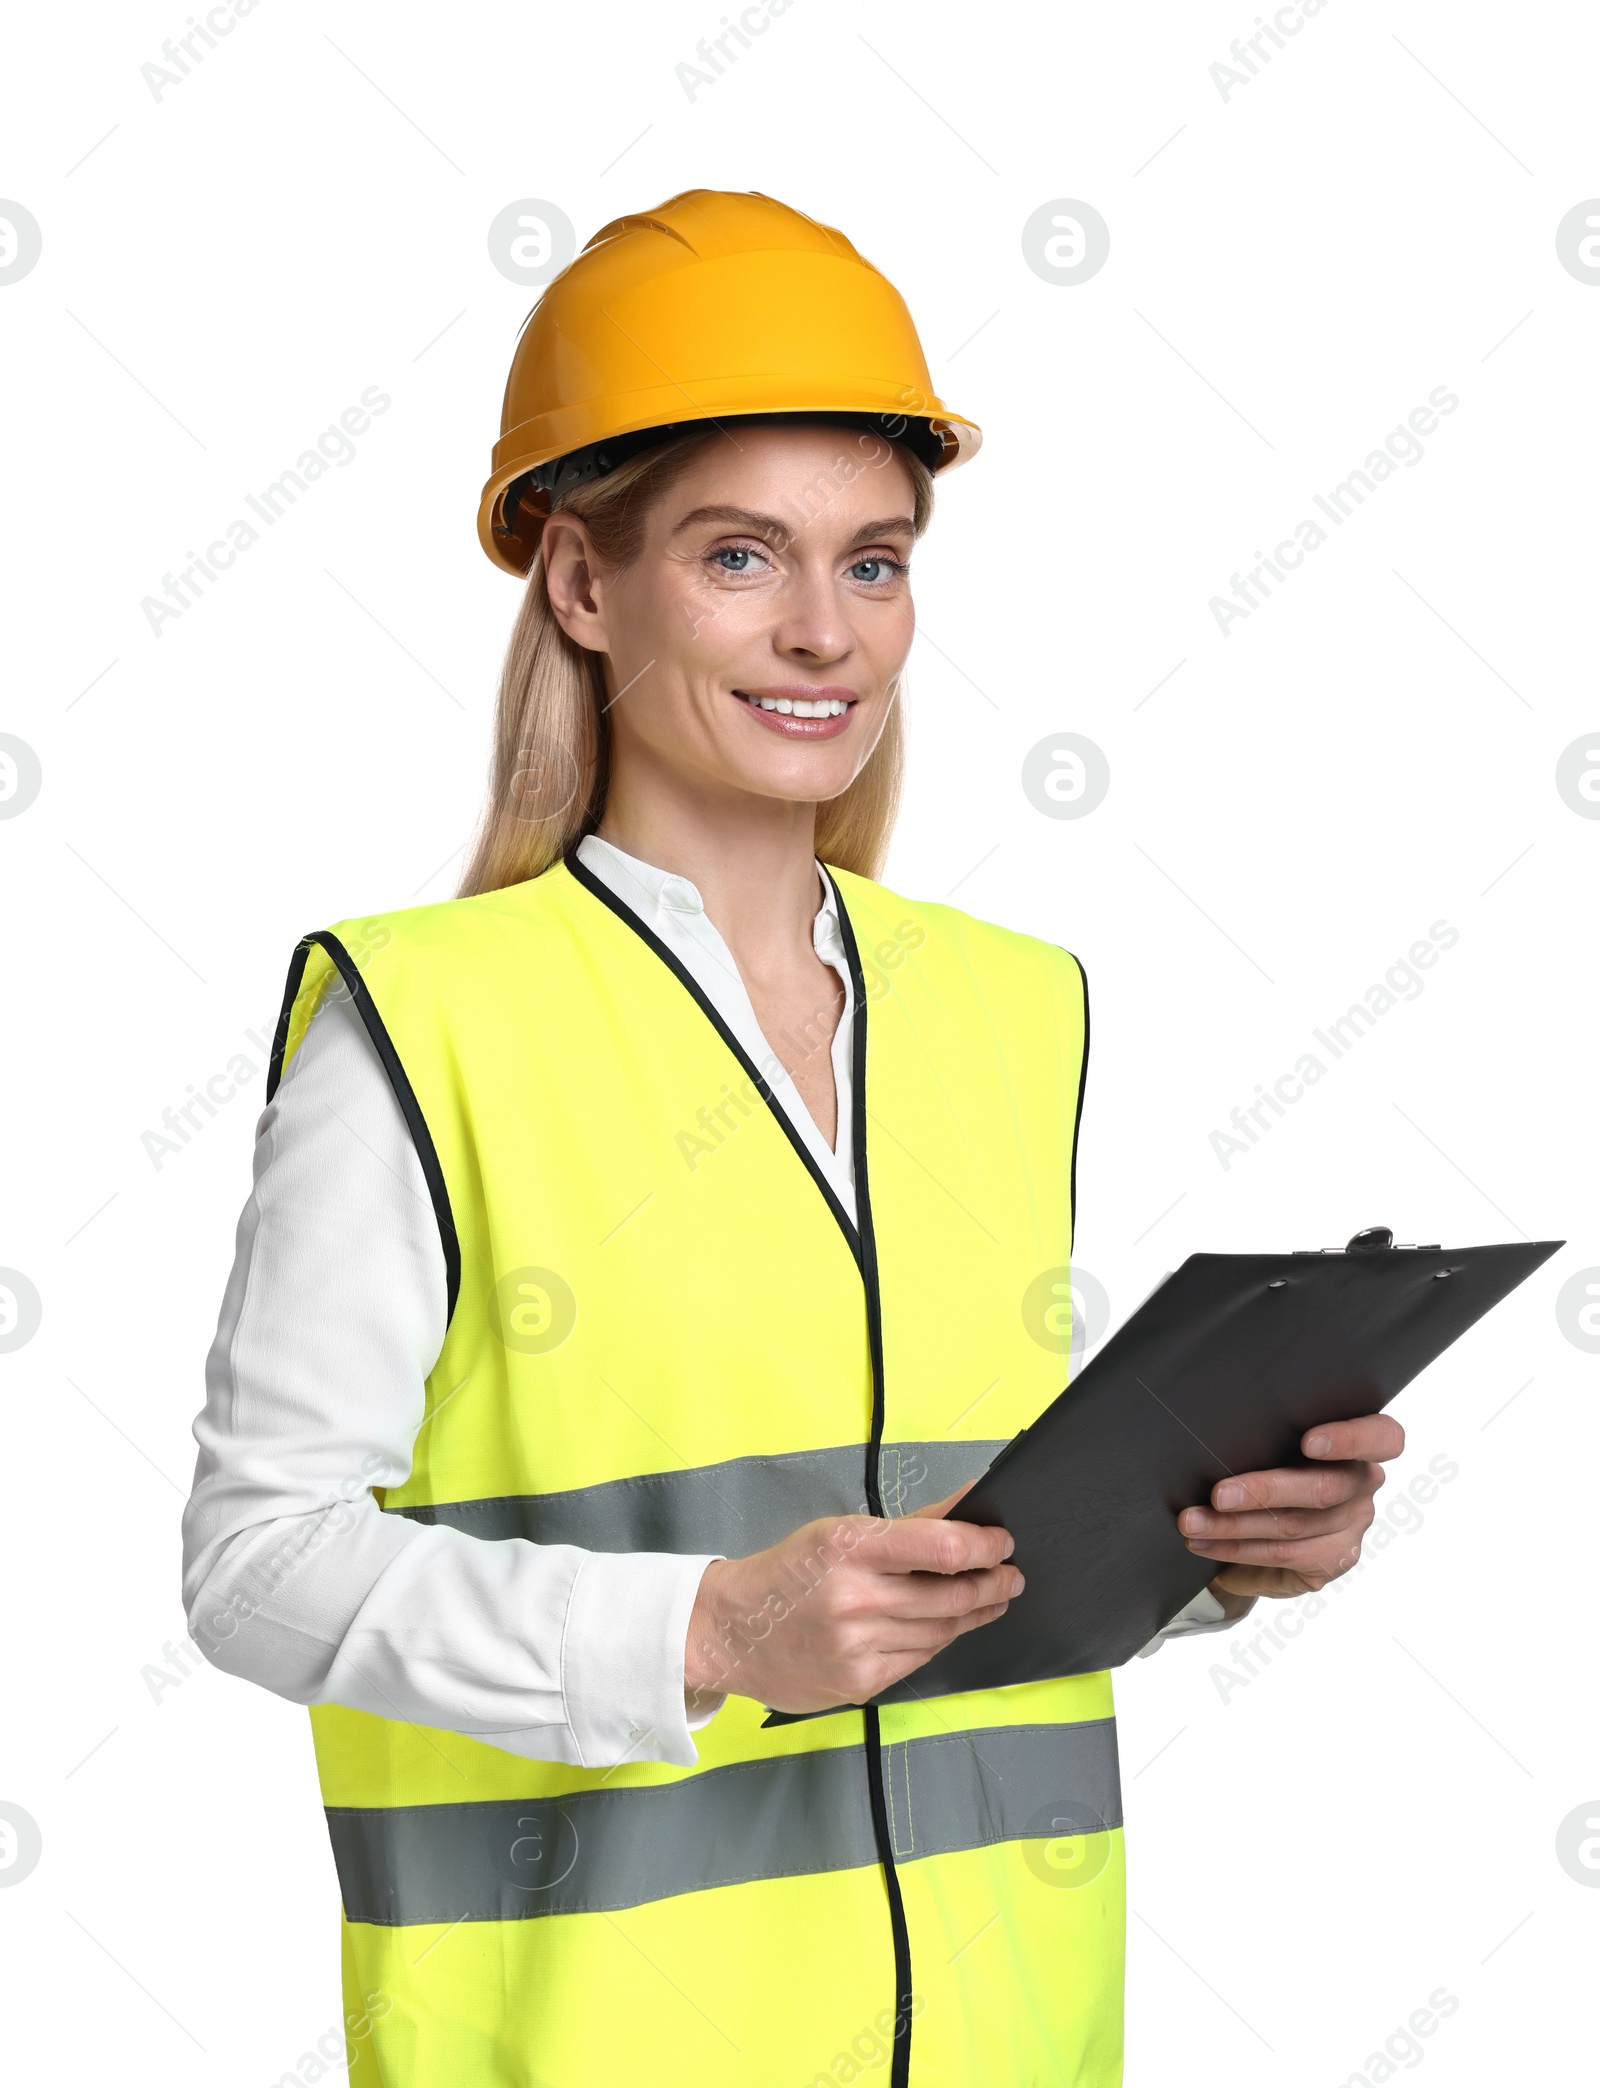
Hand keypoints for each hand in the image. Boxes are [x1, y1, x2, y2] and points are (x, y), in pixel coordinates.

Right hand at [683, 1501, 1021, 1714]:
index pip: (942, 1547)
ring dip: (974, 1614)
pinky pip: (919, 1659)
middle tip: (1011, 1575)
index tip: (1002, 1542)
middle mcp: (855, 1599)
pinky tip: (946, 1627)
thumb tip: (966, 1506)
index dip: (985, 1546)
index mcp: (849, 1547)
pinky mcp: (859, 1683)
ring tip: (990, 1599)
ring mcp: (857, 1646)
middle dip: (992, 1584)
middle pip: (952, 1595)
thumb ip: (907, 1526)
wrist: (729, 1631)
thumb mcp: (838, 1532)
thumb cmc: (787, 1573)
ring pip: (942, 1631)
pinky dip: (938, 1640)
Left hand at [1177, 1414, 1405, 1598]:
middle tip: (1217, 1495)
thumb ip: (1269, 1435)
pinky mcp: (1333, 1561)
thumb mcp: (1273, 1444)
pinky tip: (1203, 1543)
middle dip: (1263, 1491)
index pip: (1382, 1437)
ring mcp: (1352, 1527)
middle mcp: (1364, 1485)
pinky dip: (1234, 1548)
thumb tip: (1213, 1431)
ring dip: (1233, 1526)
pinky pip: (1280, 1556)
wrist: (1261, 1524)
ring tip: (1192, 1522)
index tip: (1309, 1442)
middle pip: (1324, 1489)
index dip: (1349, 1438)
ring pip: (1293, 1527)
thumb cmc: (1267, 1462)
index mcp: (1362, 1445)